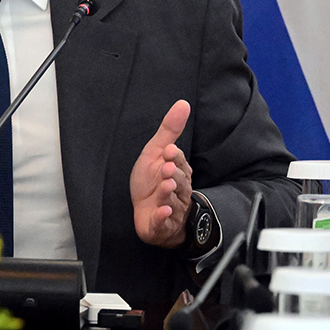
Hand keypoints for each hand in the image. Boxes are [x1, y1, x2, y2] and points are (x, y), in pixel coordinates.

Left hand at [130, 100, 192, 247]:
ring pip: (173, 201)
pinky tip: (162, 212)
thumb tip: (183, 103)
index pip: (180, 163)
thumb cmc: (151, 183)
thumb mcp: (156, 153)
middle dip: (173, 176)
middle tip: (167, 169)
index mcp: (178, 172)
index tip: (169, 151)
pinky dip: (163, 218)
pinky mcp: (161, 226)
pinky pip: (164, 223)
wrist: (145, 215)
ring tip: (165, 187)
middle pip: (180, 182)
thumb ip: (169, 130)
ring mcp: (172, 209)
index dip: (175, 158)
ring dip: (168, 194)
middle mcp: (178, 191)